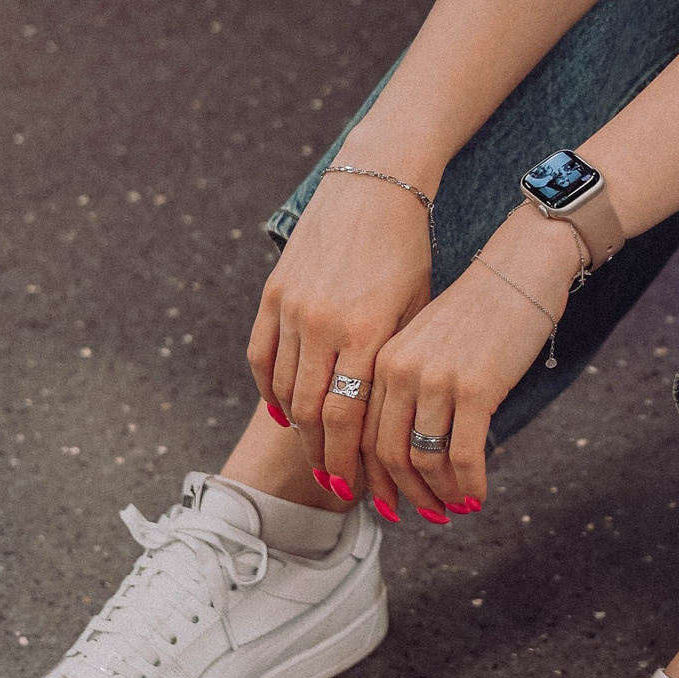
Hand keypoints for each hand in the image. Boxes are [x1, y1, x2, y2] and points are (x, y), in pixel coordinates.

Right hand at [245, 168, 433, 502]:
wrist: (374, 187)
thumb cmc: (409, 251)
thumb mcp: (416, 307)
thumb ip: (396, 362)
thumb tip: (394, 421)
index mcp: (367, 330)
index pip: (348, 415)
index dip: (349, 459)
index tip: (357, 490)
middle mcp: (324, 323)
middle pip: (312, 412)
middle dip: (325, 456)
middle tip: (335, 485)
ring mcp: (293, 307)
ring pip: (285, 389)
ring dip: (299, 431)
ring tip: (315, 455)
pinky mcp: (273, 293)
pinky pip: (261, 356)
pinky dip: (270, 390)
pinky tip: (283, 414)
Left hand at [364, 215, 582, 520]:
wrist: (521, 268)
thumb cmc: (480, 306)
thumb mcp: (428, 341)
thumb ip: (409, 381)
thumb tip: (408, 440)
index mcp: (381, 358)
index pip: (360, 432)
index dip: (368, 475)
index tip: (382, 501)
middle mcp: (400, 372)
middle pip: (385, 454)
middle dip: (401, 494)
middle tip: (421, 515)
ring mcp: (435, 381)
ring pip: (423, 461)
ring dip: (437, 495)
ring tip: (453, 509)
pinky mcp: (475, 390)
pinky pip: (462, 455)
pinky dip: (468, 484)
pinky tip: (479, 496)